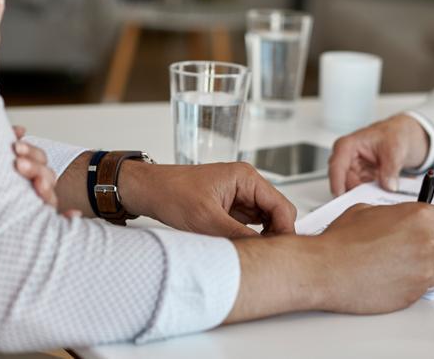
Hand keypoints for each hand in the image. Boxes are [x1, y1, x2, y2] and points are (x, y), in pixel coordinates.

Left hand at [11, 126, 81, 217]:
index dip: (30, 151)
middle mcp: (36, 190)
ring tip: (38, 184)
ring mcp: (38, 207)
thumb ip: (12, 146)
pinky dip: (68, 218)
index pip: (37, 159)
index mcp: (28, 174)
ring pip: (51, 196)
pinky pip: (57, 224)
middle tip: (18, 163)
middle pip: (46, 175)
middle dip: (35, 167)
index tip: (16, 146)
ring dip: (46, 187)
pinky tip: (72, 214)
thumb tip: (21, 130)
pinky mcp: (39, 225)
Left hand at [121, 161, 297, 238]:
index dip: (284, 230)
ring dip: (261, 237)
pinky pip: (250, 225)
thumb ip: (238, 235)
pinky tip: (242, 248)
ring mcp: (240, 196)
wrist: (149, 191)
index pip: (281, 206)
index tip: (279, 252)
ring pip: (265, 221)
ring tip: (251, 253)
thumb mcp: (206, 219)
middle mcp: (247, 184)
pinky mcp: (231, 207)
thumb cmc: (171, 193)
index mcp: (246, 177)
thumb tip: (262, 251)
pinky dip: (249, 237)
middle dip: (274, 235)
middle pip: (277, 213)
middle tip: (264, 256)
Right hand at [313, 203, 433, 313]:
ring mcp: (422, 270)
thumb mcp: (368, 210)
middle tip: (423, 250)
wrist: (325, 269)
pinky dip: (411, 284)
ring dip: (425, 269)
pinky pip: (423, 288)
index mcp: (418, 216)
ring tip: (397, 265)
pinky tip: (390, 278)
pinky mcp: (414, 293)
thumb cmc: (341, 240)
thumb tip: (405, 218)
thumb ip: (397, 214)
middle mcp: (426, 242)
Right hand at [328, 114, 429, 194]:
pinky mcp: (362, 179)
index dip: (337, 183)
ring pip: (352, 190)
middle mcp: (347, 159)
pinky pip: (363, 192)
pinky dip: (371, 195)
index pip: (337, 166)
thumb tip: (388, 186)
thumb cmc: (394, 134)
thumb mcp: (395, 148)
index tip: (342, 197)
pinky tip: (382, 193)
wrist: (403, 136)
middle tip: (369, 202)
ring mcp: (354, 171)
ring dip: (365, 196)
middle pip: (343, 182)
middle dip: (355, 194)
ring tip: (380, 196)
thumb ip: (391, 168)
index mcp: (348, 146)